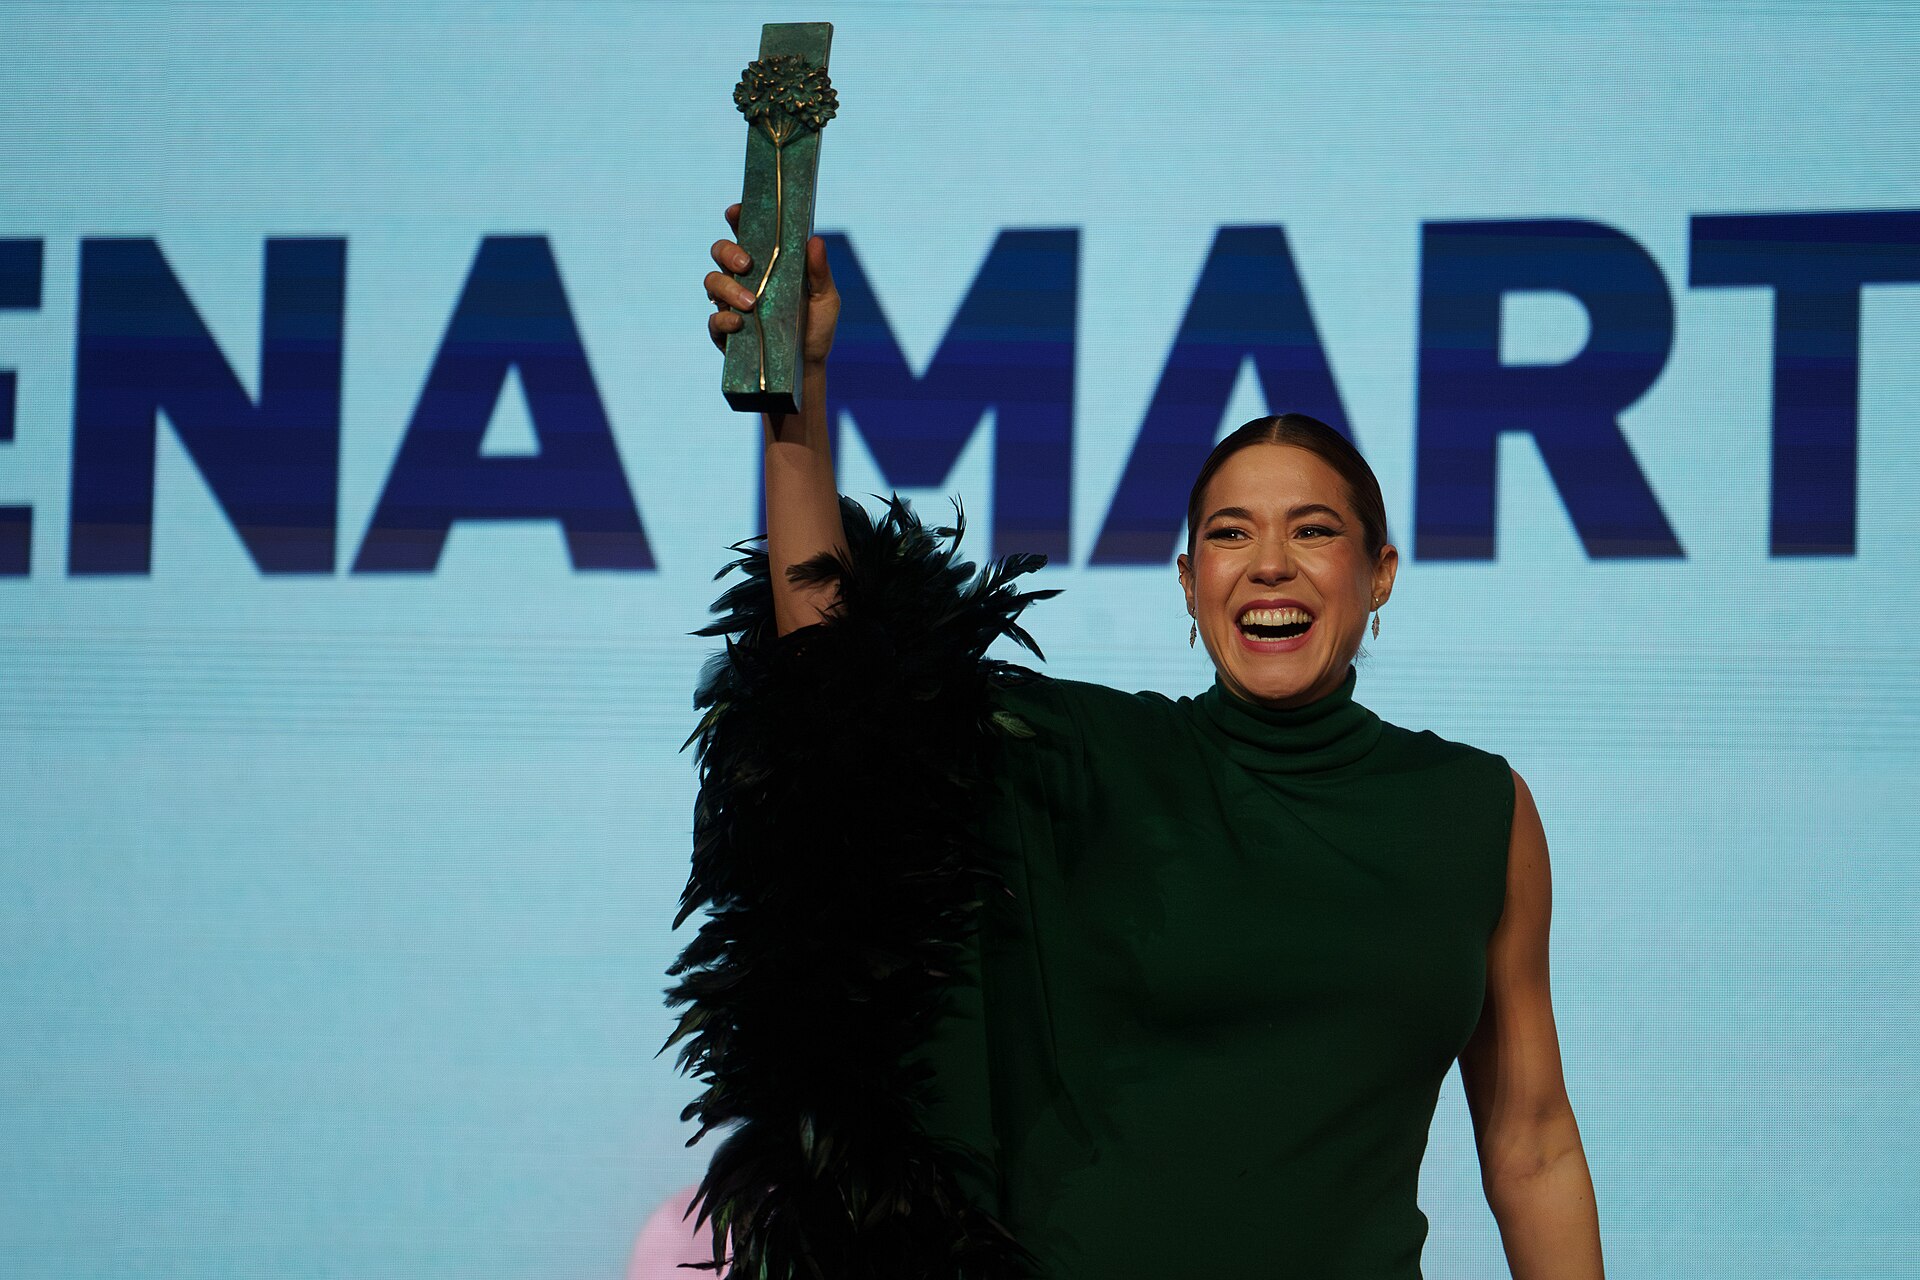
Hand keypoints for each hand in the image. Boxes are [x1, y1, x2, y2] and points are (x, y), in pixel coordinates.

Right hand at [705, 203, 840, 366]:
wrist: (807, 370)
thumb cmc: (815, 329)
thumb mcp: (825, 300)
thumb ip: (820, 272)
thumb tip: (815, 240)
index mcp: (766, 265)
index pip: (746, 233)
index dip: (737, 218)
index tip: (737, 212)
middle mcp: (743, 280)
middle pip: (720, 252)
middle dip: (728, 252)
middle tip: (746, 264)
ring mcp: (730, 305)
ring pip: (712, 282)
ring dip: (727, 288)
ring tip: (751, 303)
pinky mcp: (725, 333)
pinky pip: (713, 321)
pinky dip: (723, 320)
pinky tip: (738, 323)